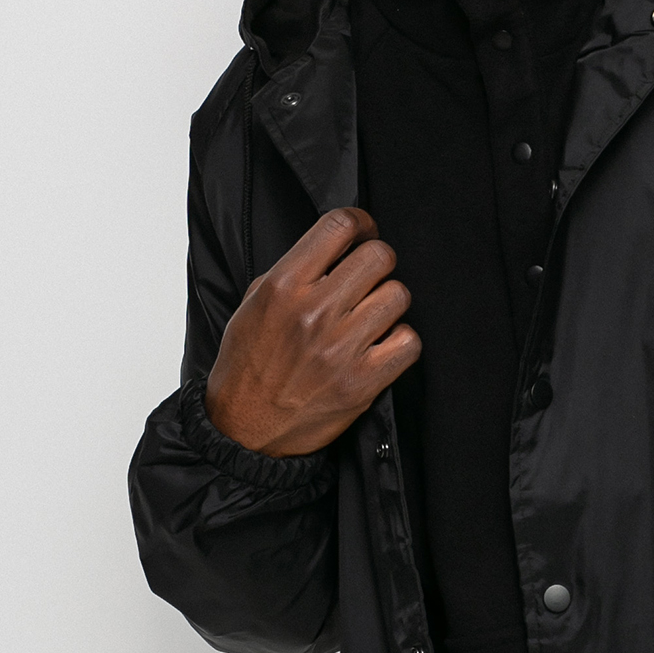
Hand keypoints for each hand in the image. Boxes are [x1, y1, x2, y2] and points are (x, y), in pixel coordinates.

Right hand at [204, 208, 419, 456]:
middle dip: (377, 263)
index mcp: (284, 286)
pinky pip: (408, 340)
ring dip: (388, 303)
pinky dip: (400, 341)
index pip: (340, 225)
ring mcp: (341, 348)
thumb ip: (296, 270)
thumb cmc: (249, 364)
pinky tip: (380, 345)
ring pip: (399, 295)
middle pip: (379, 256)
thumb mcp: (255, 302)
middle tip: (367, 280)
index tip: (363, 233)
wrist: (244, 429)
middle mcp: (314, 312)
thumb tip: (338, 246)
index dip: (361, 223)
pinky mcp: (363, 381)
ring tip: (369, 317)